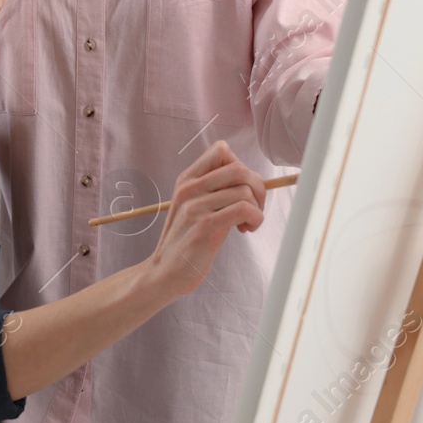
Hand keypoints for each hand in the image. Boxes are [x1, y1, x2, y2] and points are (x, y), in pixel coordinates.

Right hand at [143, 140, 264, 297]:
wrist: (165, 271)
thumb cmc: (186, 240)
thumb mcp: (192, 206)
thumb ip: (213, 189)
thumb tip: (250, 179)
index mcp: (187, 180)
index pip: (221, 150)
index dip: (240, 167)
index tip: (240, 189)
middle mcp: (190, 188)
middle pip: (239, 169)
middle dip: (257, 188)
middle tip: (253, 208)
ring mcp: (196, 206)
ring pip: (245, 191)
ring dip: (257, 208)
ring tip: (247, 223)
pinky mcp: (206, 226)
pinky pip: (243, 208)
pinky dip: (255, 218)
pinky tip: (245, 229)